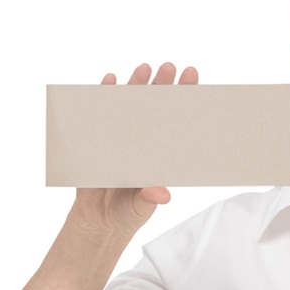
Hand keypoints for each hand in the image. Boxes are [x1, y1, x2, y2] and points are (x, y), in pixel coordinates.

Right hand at [69, 62, 198, 237]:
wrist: (99, 222)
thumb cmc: (129, 211)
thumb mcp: (142, 206)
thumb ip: (150, 198)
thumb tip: (162, 194)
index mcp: (160, 151)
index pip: (175, 119)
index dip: (184, 97)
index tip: (191, 76)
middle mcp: (143, 140)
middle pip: (154, 106)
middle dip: (162, 85)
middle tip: (169, 67)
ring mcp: (121, 137)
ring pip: (129, 105)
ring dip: (136, 85)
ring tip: (144, 68)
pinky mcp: (98, 140)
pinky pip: (100, 115)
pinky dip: (104, 96)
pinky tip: (110, 80)